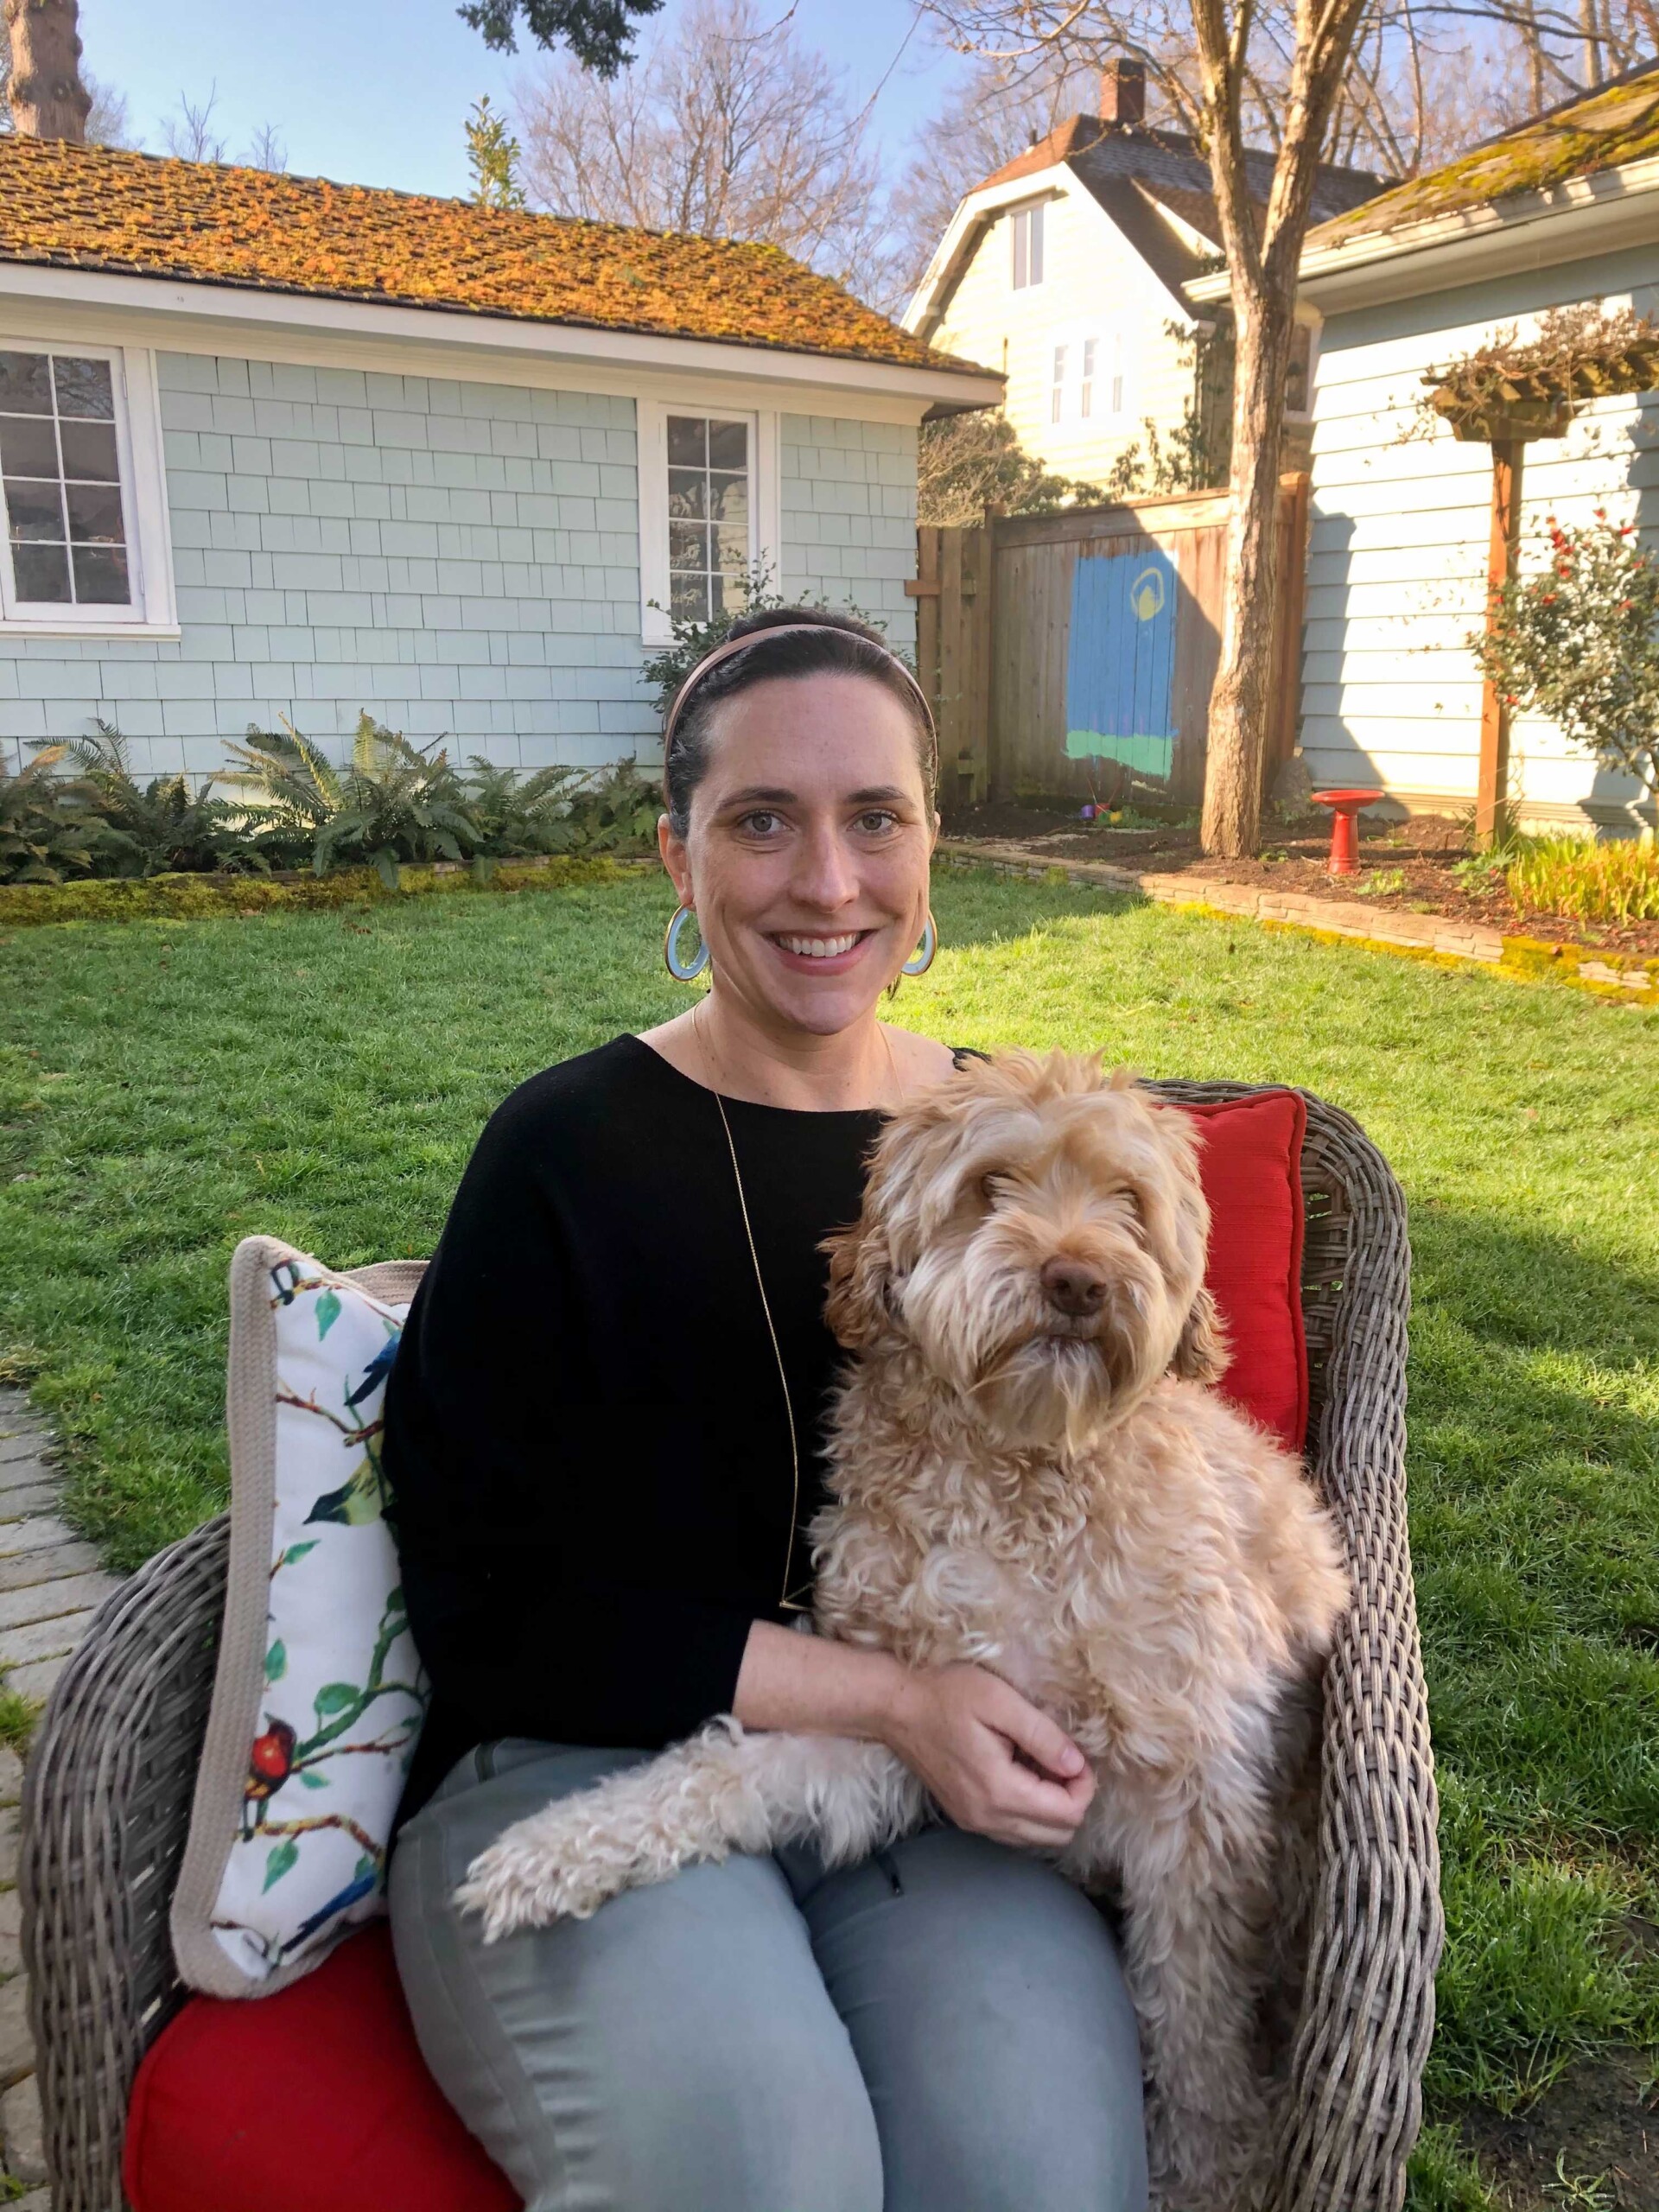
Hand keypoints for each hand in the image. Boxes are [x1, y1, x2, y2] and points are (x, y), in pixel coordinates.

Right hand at [881, 1664, 1094, 1848]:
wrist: (897, 1707)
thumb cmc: (948, 1695)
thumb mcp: (1000, 1701)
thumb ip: (1043, 1736)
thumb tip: (1077, 1765)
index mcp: (1000, 1791)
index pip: (1068, 1814)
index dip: (1084, 1786)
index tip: (1075, 1754)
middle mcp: (988, 1818)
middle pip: (1058, 1834)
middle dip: (1072, 1799)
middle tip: (1061, 1759)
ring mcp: (975, 1822)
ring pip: (1037, 1838)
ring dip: (1052, 1807)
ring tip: (1041, 1765)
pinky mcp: (966, 1817)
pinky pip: (1015, 1830)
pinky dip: (1030, 1811)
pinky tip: (1021, 1775)